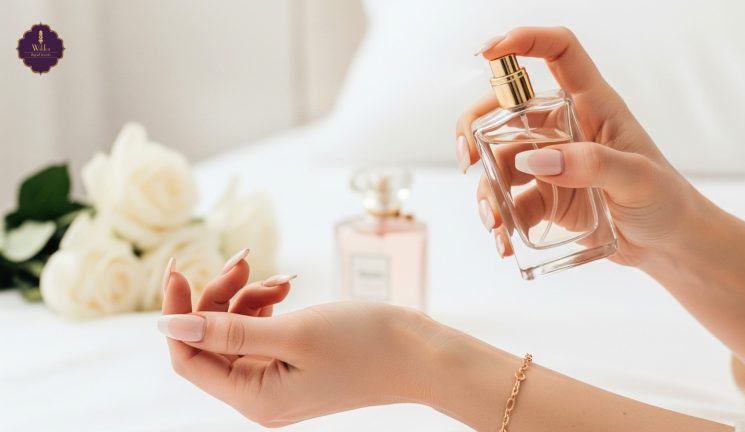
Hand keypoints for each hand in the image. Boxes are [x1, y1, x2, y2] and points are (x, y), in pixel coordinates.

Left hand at [158, 257, 437, 426]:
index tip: (179, 266)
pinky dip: (266, 305)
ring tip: (280, 281)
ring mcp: (277, 379)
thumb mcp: (293, 332)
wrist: (420, 355)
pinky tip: (286, 288)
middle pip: (210, 340)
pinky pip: (262, 331)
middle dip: (219, 296)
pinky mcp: (293, 363)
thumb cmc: (366, 344)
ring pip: (236, 330)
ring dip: (247, 297)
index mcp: (255, 398)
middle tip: (243, 258)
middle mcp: (260, 395)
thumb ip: (227, 331)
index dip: (177, 312)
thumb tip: (170, 326)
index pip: (188, 357)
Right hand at [457, 27, 704, 265]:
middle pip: (507, 111)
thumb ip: (593, 165)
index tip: (488, 52)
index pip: (560, 54)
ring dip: (486, 189)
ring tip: (494, 221)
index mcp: (593, 106)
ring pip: (499, 162)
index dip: (525, 41)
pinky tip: (503, 241)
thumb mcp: (638, 178)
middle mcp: (565, 128)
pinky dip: (500, 220)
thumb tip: (535, 161)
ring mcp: (551, 163)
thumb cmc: (665, 200)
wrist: (667, 244)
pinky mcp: (544, 197)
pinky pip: (510, 203)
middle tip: (467, 157)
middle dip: (475, 128)